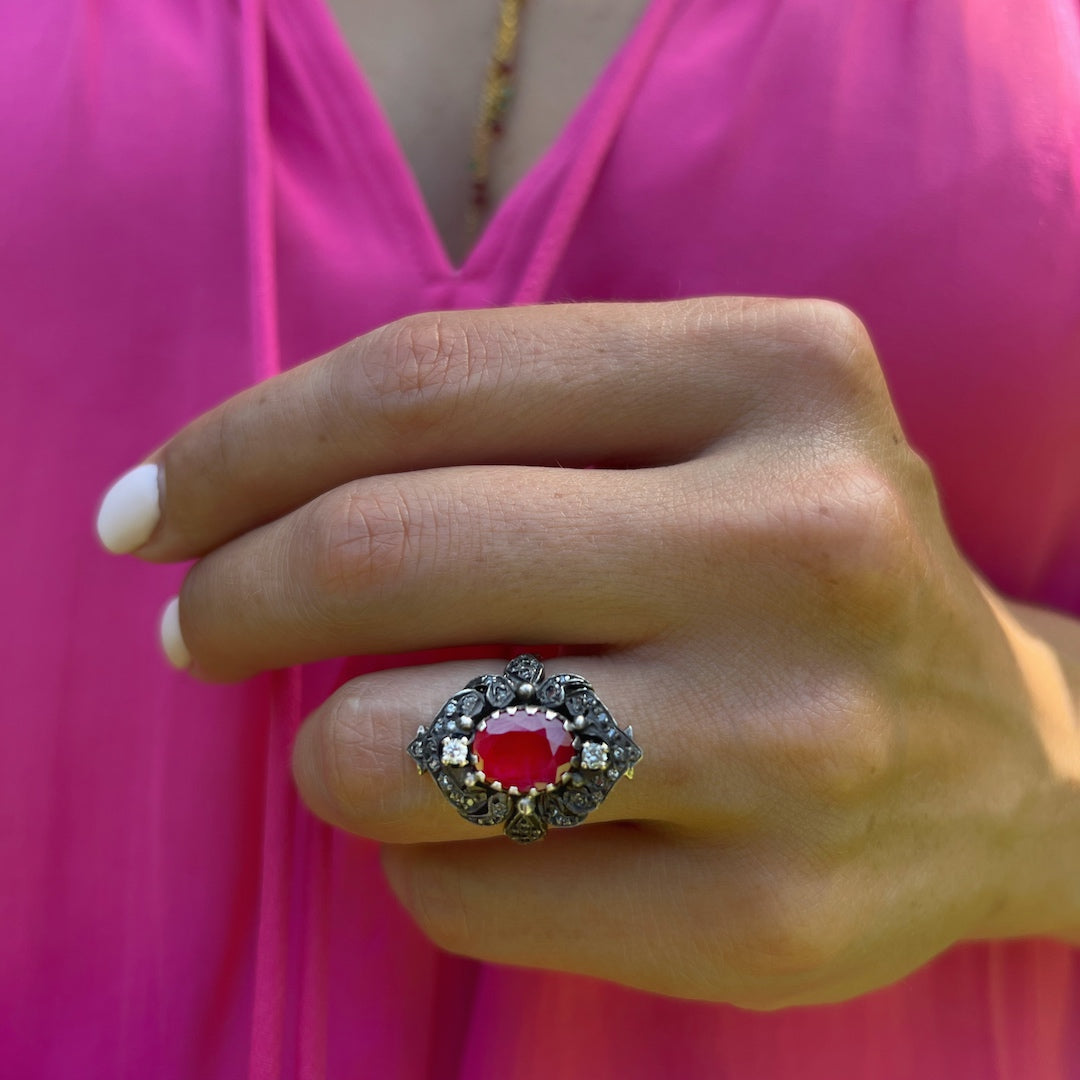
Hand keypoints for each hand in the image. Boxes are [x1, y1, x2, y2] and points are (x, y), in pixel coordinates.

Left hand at [104, 297, 1068, 1007]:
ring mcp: (794, 742)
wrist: (1008, 757)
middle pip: (383, 551)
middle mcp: (805, 541)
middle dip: (231, 597)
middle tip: (194, 627)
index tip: (152, 508)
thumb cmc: (807, 561)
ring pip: (392, 749)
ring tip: (369, 735)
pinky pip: (457, 891)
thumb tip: (247, 494)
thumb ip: (514, 422)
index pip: (425, 380)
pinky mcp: (772, 918)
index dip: (241, 442)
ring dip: (324, 747)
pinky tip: (490, 831)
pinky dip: (418, 857)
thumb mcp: (710, 425)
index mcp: (783, 370)